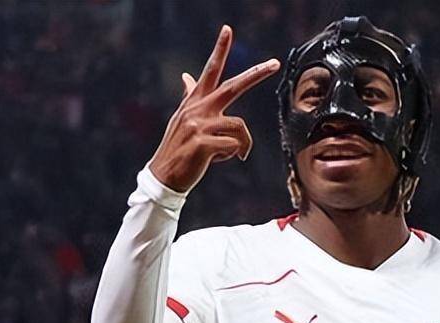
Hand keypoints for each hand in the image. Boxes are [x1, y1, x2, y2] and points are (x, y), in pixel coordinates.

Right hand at [147, 25, 279, 191]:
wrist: (164, 176)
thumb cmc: (179, 148)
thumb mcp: (182, 118)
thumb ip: (189, 96)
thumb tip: (186, 76)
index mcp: (195, 102)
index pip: (210, 70)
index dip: (219, 49)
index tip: (228, 30)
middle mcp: (197, 109)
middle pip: (233, 86)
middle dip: (256, 74)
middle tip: (275, 63)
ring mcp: (199, 125)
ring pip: (240, 126)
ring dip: (241, 143)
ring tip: (231, 153)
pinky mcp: (202, 144)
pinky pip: (233, 145)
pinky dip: (232, 154)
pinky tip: (220, 160)